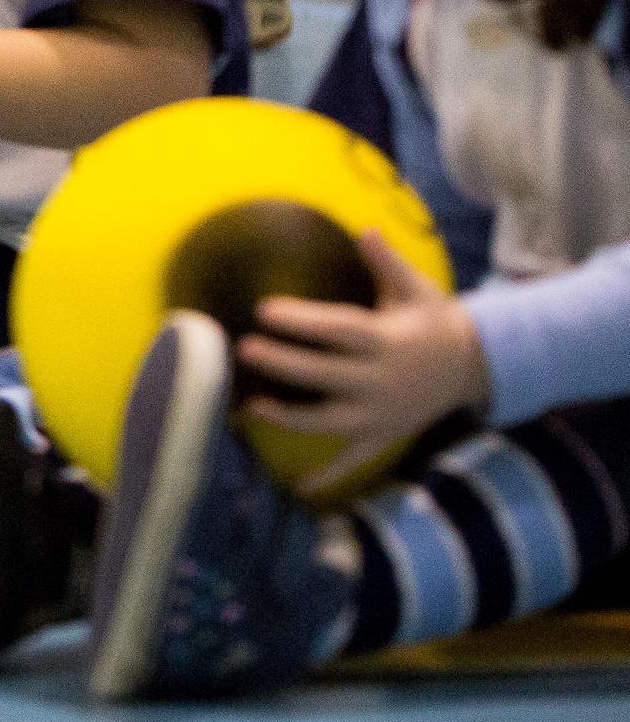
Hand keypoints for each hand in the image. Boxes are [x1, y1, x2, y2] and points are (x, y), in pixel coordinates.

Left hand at [239, 230, 490, 484]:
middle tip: (245, 350)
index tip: (264, 308)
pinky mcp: (385, 433)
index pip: (338, 329)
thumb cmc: (435, 319)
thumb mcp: (416, 288)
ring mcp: (383, 412)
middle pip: (327, 374)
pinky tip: (299, 489)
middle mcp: (382, 379)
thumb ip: (387, 262)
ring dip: (291, 418)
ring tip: (251, 407)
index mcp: (386, 339)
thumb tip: (365, 231)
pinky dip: (331, 474)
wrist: (476, 364)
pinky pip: (356, 458)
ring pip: (332, 420)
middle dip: (285, 364)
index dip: (302, 320)